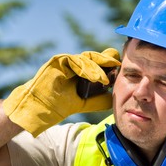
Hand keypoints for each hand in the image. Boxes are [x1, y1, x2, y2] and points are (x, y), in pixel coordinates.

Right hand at [3, 48, 120, 136]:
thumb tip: (116, 97)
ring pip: (88, 58)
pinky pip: (75, 61)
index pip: (101, 62)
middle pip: (97, 57)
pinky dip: (87, 69)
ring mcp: (67, 60)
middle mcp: (77, 63)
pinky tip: (96, 77)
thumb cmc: (62, 105)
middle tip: (119, 66)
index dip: (111, 64)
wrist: (43, 108)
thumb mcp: (87, 102)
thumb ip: (101, 99)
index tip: (121, 69)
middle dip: (109, 61)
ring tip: (106, 79)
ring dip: (99, 68)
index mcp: (84, 70)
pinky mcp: (59, 61)